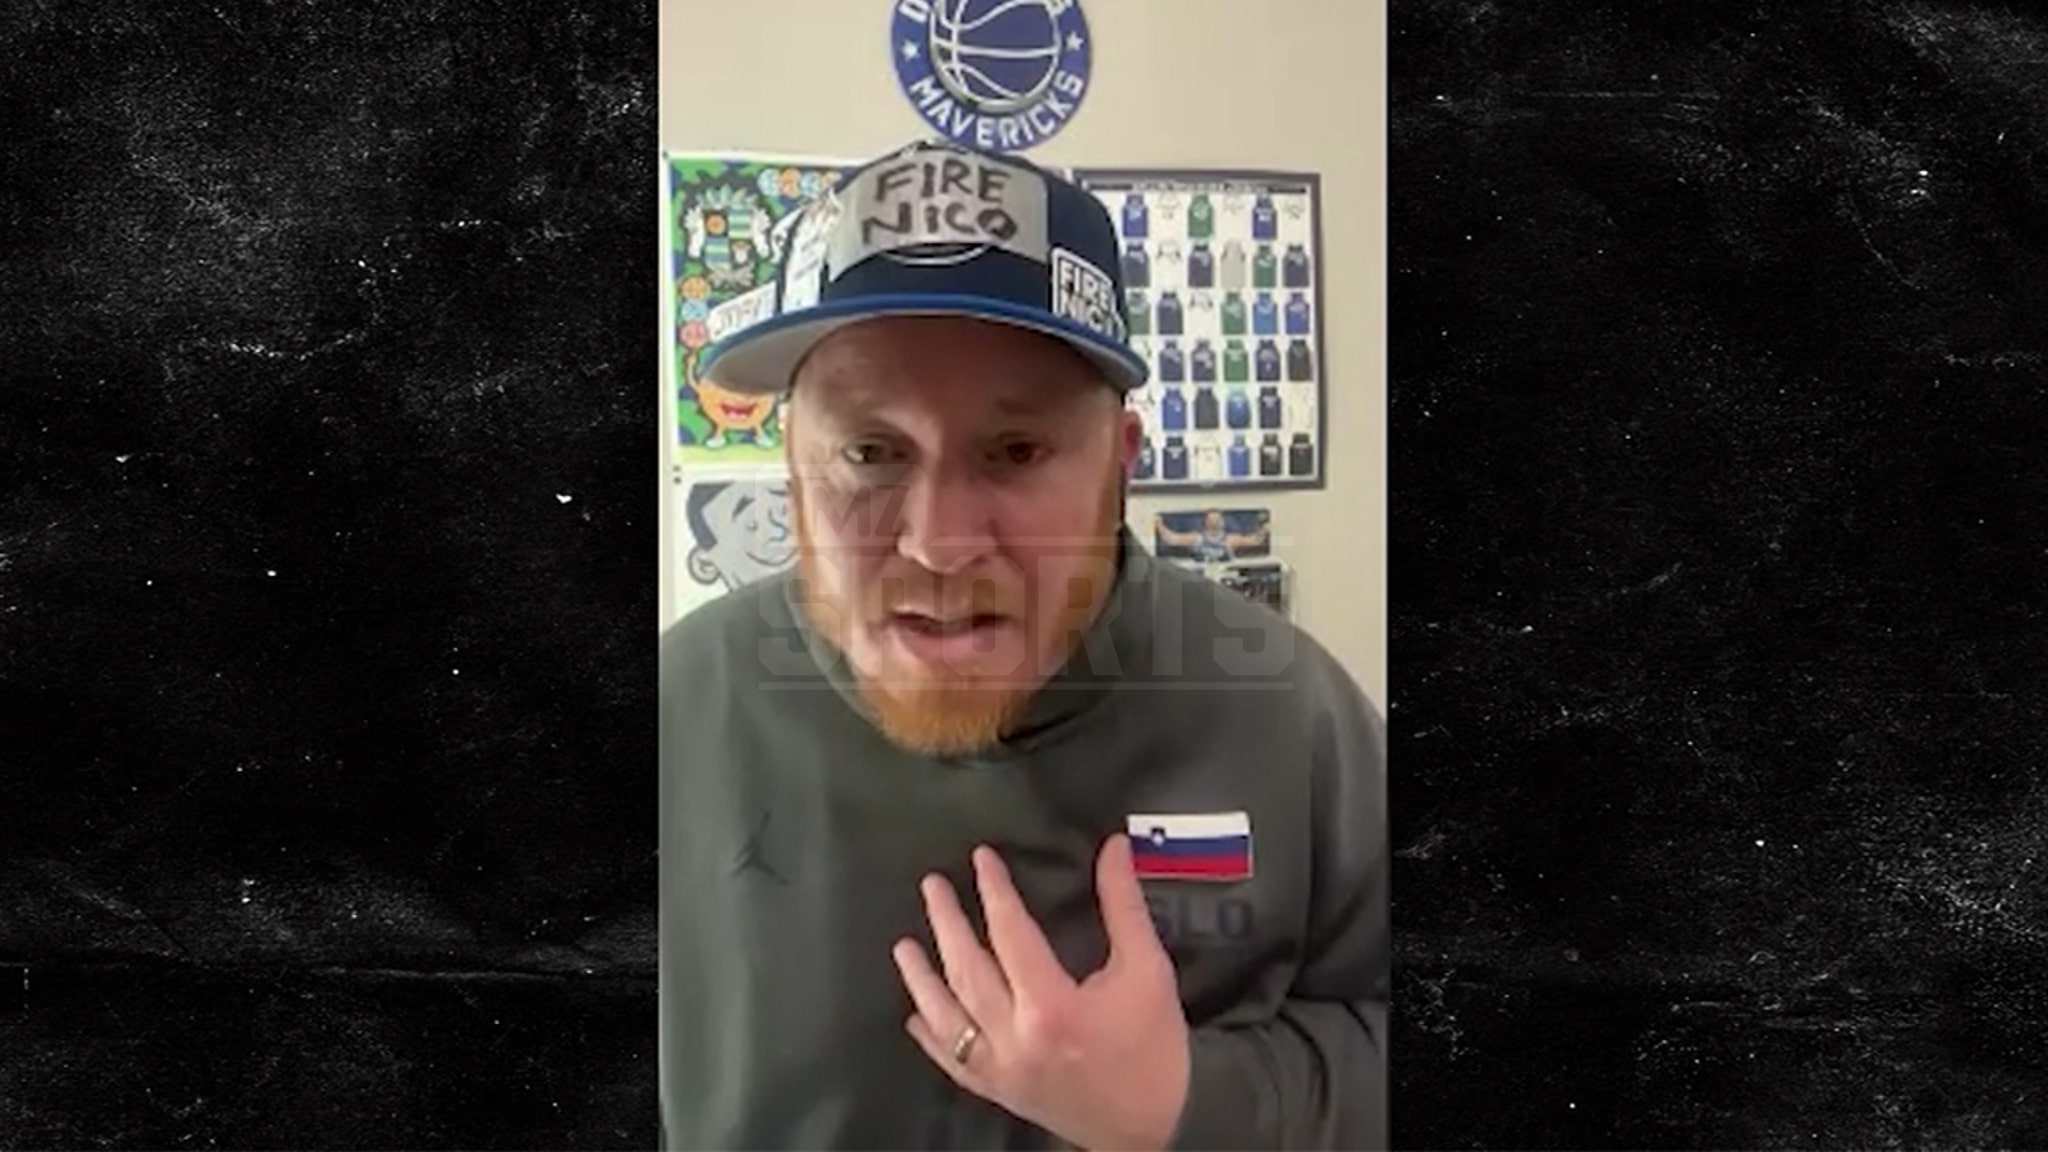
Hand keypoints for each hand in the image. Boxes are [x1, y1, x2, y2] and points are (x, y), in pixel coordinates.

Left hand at [892, 836, 1190, 1150]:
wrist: (1158, 1127)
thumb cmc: (1155, 1047)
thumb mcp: (1148, 969)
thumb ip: (1124, 905)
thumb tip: (1114, 848)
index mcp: (1051, 1007)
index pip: (1010, 934)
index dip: (994, 891)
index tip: (981, 859)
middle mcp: (1015, 1039)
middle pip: (968, 971)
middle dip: (947, 924)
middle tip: (932, 886)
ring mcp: (1001, 1071)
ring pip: (948, 1018)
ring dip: (922, 980)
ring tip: (904, 946)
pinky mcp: (998, 1092)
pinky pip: (953, 1063)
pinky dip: (932, 1038)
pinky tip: (915, 1015)